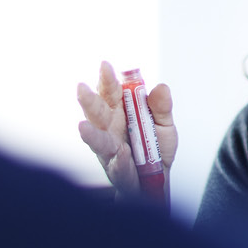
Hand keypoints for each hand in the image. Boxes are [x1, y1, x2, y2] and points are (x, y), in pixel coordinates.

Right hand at [75, 60, 175, 198]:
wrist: (157, 181)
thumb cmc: (155, 149)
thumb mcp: (165, 125)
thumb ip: (162, 108)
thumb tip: (161, 88)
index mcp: (120, 111)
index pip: (110, 91)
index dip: (106, 79)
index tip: (105, 66)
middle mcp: (110, 128)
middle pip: (97, 112)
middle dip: (89, 101)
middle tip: (81, 88)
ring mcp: (110, 149)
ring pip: (98, 140)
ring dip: (91, 134)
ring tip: (83, 127)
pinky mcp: (117, 170)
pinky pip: (118, 165)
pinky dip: (120, 161)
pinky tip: (121, 154)